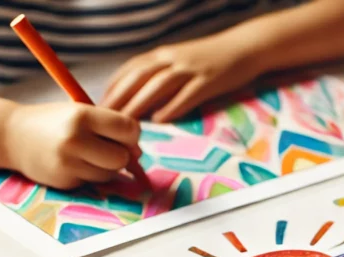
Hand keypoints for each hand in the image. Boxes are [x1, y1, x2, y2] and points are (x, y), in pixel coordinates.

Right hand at [3, 103, 139, 189]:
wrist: (11, 135)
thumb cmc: (54, 122)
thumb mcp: (80, 112)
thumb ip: (110, 128)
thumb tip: (138, 155)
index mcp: (81, 115)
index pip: (128, 129)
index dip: (131, 134)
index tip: (121, 134)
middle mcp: (74, 139)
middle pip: (122, 157)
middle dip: (121, 154)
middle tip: (106, 146)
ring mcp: (68, 163)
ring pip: (110, 173)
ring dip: (106, 166)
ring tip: (87, 153)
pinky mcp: (64, 180)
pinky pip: (94, 182)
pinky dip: (91, 174)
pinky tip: (73, 162)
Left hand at [101, 36, 260, 122]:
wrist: (244, 47)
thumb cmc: (211, 58)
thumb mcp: (180, 60)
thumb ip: (160, 75)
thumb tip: (140, 99)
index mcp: (163, 54)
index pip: (130, 69)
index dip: (113, 86)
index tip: (99, 104)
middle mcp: (172, 59)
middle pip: (138, 77)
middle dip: (119, 97)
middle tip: (103, 118)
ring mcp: (190, 69)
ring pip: (157, 86)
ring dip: (139, 104)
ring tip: (125, 124)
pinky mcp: (208, 81)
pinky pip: (186, 95)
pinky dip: (171, 107)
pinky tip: (160, 120)